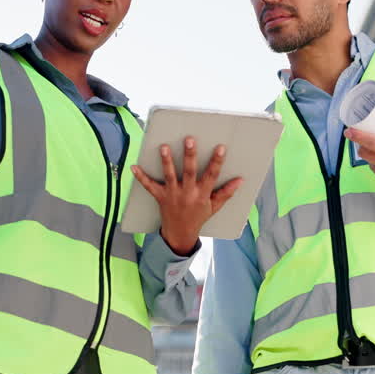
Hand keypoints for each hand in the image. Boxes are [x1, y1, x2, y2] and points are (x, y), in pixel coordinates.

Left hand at [131, 137, 242, 255]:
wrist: (180, 234)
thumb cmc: (198, 217)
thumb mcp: (215, 206)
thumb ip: (226, 192)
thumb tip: (240, 180)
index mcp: (202, 195)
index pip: (211, 175)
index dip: (216, 161)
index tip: (220, 147)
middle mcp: (187, 193)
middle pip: (189, 172)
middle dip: (190, 155)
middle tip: (189, 139)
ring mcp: (173, 195)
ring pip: (169, 176)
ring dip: (166, 161)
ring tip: (164, 147)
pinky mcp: (160, 197)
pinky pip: (150, 186)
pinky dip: (141, 177)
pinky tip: (134, 167)